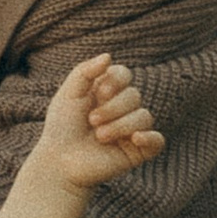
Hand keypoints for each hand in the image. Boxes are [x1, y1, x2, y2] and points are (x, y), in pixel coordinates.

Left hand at [38, 53, 163, 188]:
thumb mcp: (68, 94)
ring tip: (99, 136)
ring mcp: (131, 129)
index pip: (124, 74)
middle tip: (91, 121)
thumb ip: (84, 71)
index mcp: (106, 92)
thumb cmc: (61, 127)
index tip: (97, 92)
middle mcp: (122, 108)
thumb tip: (109, 55)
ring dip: (120, 125)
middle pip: (134, 95)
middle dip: (112, 108)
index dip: (115, 81)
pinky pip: (157, 140)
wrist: (59, 161)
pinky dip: (150, 138)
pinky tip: (135, 139)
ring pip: (144, 116)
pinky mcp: (137, 150)